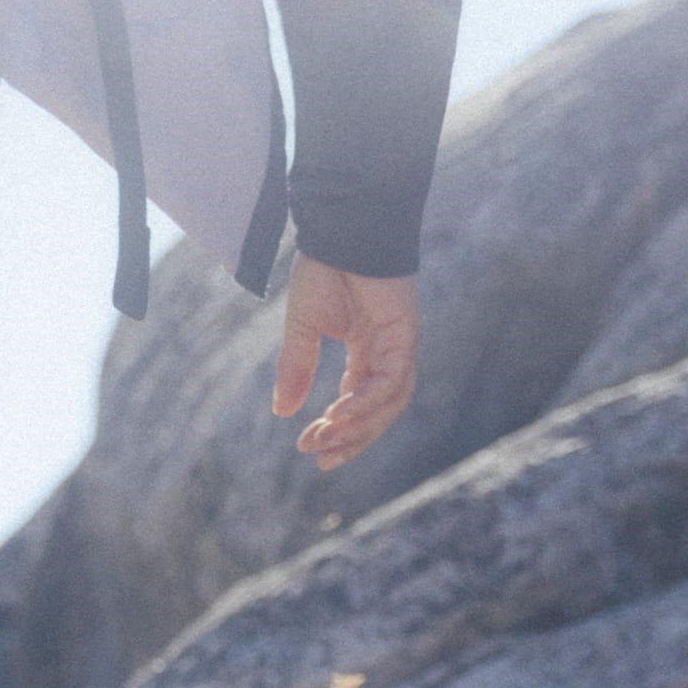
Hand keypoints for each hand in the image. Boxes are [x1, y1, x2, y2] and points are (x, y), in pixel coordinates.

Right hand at [272, 255, 420, 471]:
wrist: (342, 228)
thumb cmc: (325, 268)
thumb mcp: (302, 328)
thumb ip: (296, 368)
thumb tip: (282, 413)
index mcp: (366, 351)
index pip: (359, 403)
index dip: (338, 431)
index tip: (309, 450)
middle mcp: (387, 350)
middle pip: (379, 412)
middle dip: (350, 440)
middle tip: (319, 459)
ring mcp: (400, 341)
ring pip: (391, 401)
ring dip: (359, 426)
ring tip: (325, 438)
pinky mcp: (405, 329)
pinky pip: (392, 377)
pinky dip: (369, 399)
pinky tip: (341, 412)